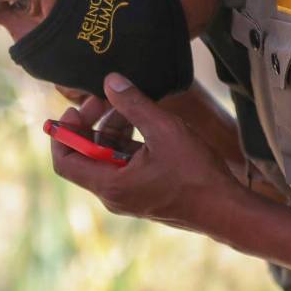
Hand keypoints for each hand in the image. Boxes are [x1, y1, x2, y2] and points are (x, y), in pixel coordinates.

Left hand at [51, 73, 243, 228]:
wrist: (227, 210)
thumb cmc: (197, 174)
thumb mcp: (164, 130)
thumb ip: (134, 104)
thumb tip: (110, 80)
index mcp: (109, 184)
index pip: (64, 161)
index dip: (63, 133)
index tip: (73, 109)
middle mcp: (113, 194)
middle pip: (85, 156)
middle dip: (91, 124)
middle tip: (105, 97)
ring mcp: (128, 195)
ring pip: (106, 158)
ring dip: (112, 129)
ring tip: (129, 104)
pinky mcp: (144, 191)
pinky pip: (124, 164)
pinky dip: (127, 142)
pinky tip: (144, 121)